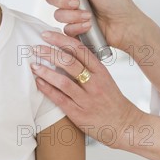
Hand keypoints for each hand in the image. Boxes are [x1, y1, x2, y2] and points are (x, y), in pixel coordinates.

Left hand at [31, 30, 143, 149]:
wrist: (125, 125)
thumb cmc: (112, 101)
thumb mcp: (105, 79)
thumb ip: (89, 68)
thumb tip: (66, 52)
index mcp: (101, 71)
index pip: (80, 50)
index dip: (61, 40)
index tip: (47, 34)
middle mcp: (95, 83)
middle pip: (70, 62)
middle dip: (50, 53)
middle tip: (35, 48)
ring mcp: (87, 99)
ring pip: (64, 81)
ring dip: (46, 71)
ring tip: (34, 65)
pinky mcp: (80, 114)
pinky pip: (61, 99)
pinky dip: (48, 89)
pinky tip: (38, 82)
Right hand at [42, 0, 144, 50]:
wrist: (125, 26)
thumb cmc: (117, 2)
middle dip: (62, 1)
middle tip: (76, 3)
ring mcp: (73, 13)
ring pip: (58, 14)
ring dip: (73, 16)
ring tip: (88, 16)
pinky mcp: (75, 28)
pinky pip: (65, 29)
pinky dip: (77, 27)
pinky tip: (88, 25)